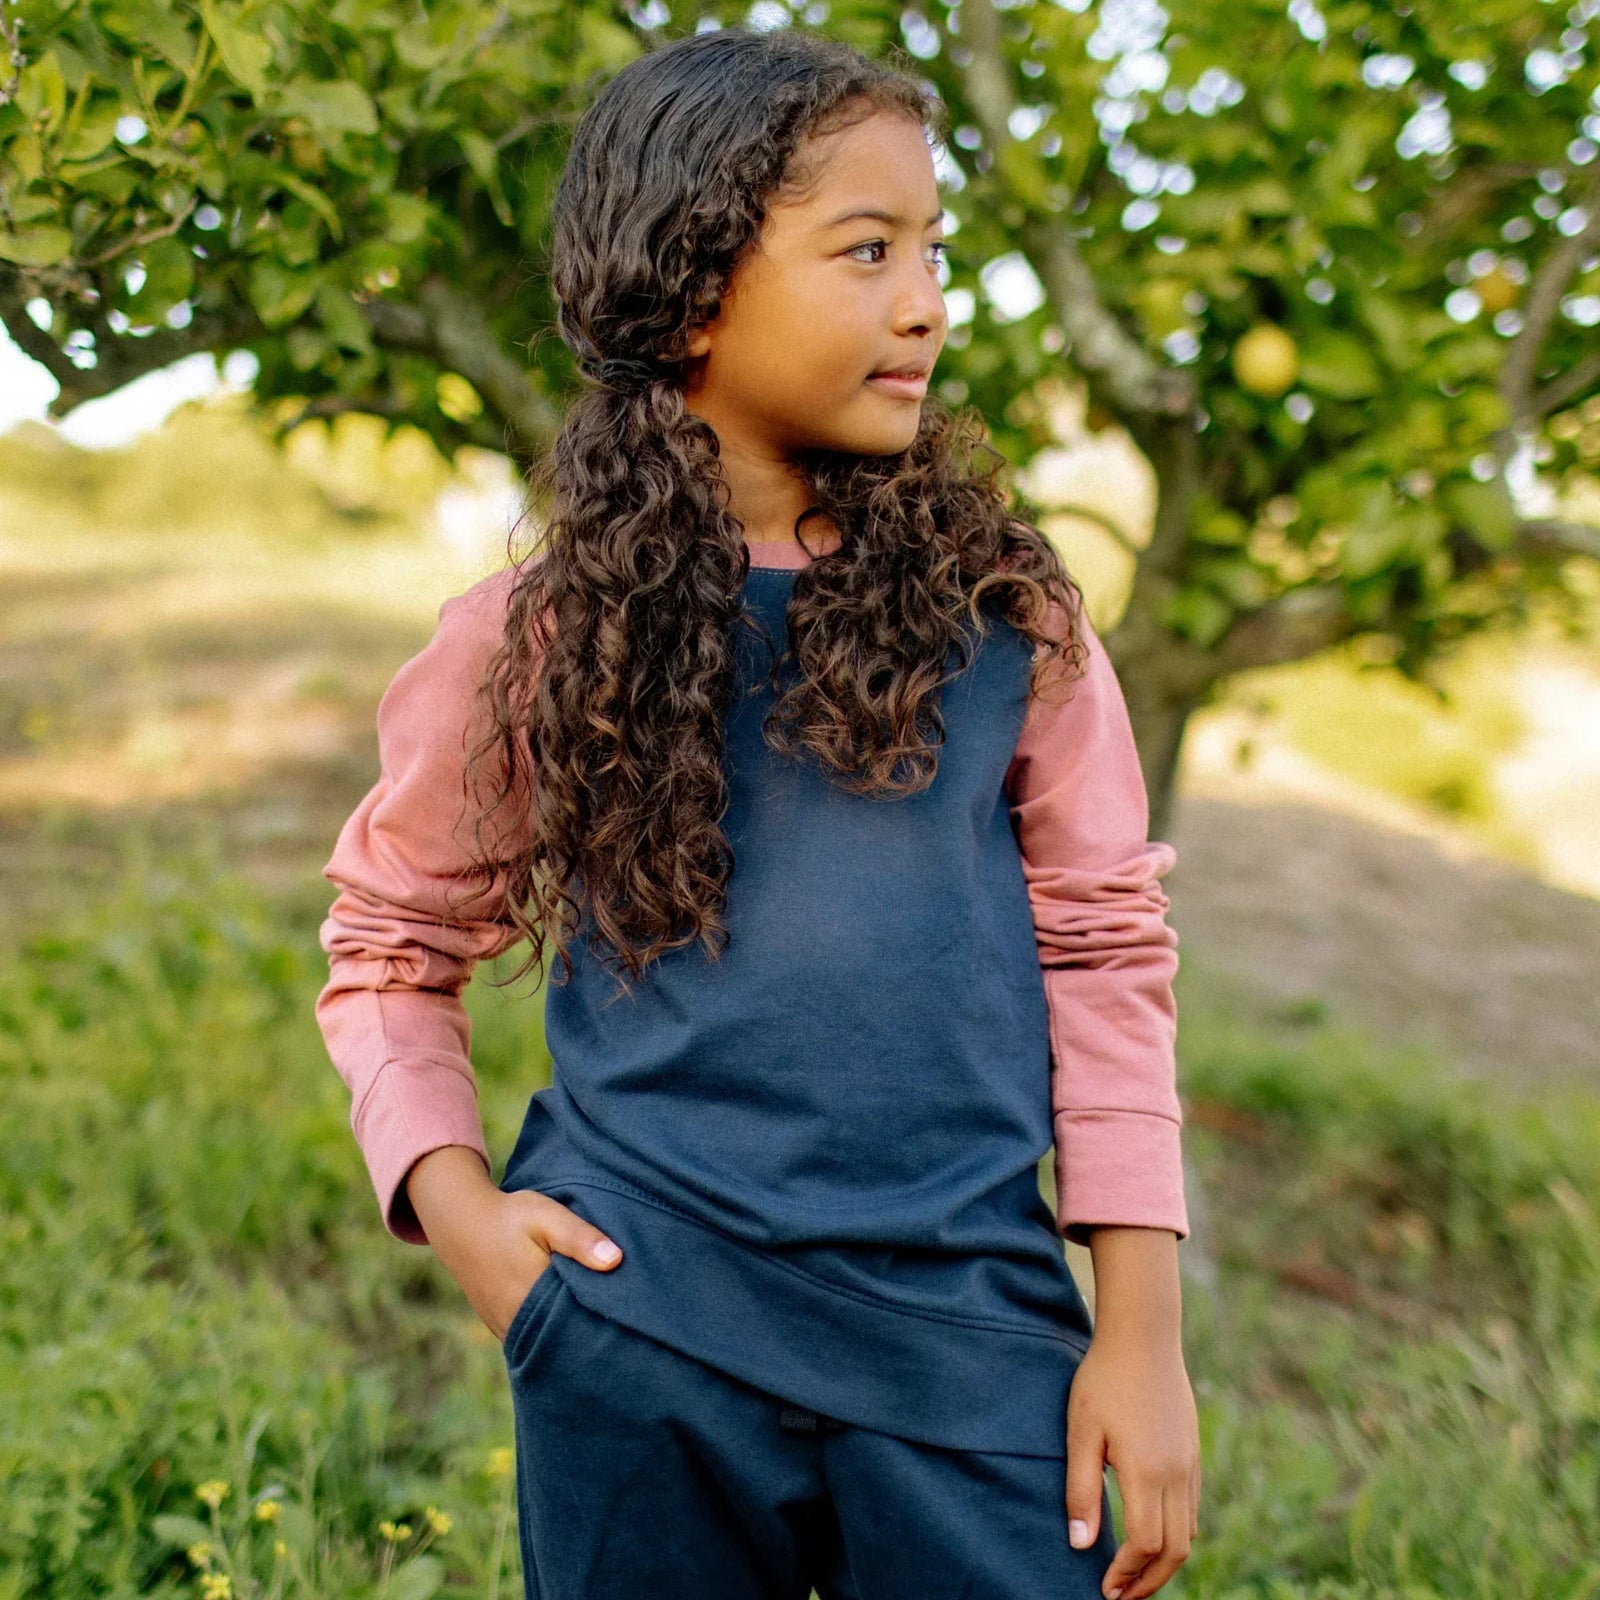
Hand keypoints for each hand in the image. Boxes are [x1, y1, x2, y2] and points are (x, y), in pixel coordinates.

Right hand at [402, 1146, 624, 1342]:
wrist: (460, 1223)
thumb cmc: (509, 1217)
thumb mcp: (547, 1216)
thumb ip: (579, 1237)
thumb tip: (615, 1260)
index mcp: (532, 1297)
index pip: (577, 1325)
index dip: (604, 1325)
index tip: (629, 1318)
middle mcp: (516, 1321)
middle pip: (564, 1341)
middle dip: (591, 1336)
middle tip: (624, 1328)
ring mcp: (506, 1328)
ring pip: (547, 1344)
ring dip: (570, 1336)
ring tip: (602, 1327)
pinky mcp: (501, 1326)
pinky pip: (532, 1340)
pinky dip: (551, 1334)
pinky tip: (571, 1323)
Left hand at [1065, 1331, 1199, 1598]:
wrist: (1144, 1337)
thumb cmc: (1103, 1381)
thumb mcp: (1081, 1432)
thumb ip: (1081, 1491)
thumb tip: (1080, 1545)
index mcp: (1147, 1472)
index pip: (1145, 1544)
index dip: (1126, 1574)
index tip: (1104, 1587)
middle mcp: (1177, 1474)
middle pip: (1175, 1550)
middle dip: (1150, 1581)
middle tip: (1122, 1596)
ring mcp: (1190, 1464)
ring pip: (1188, 1533)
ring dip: (1165, 1561)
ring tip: (1135, 1573)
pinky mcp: (1193, 1453)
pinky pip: (1191, 1508)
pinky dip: (1175, 1533)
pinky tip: (1152, 1533)